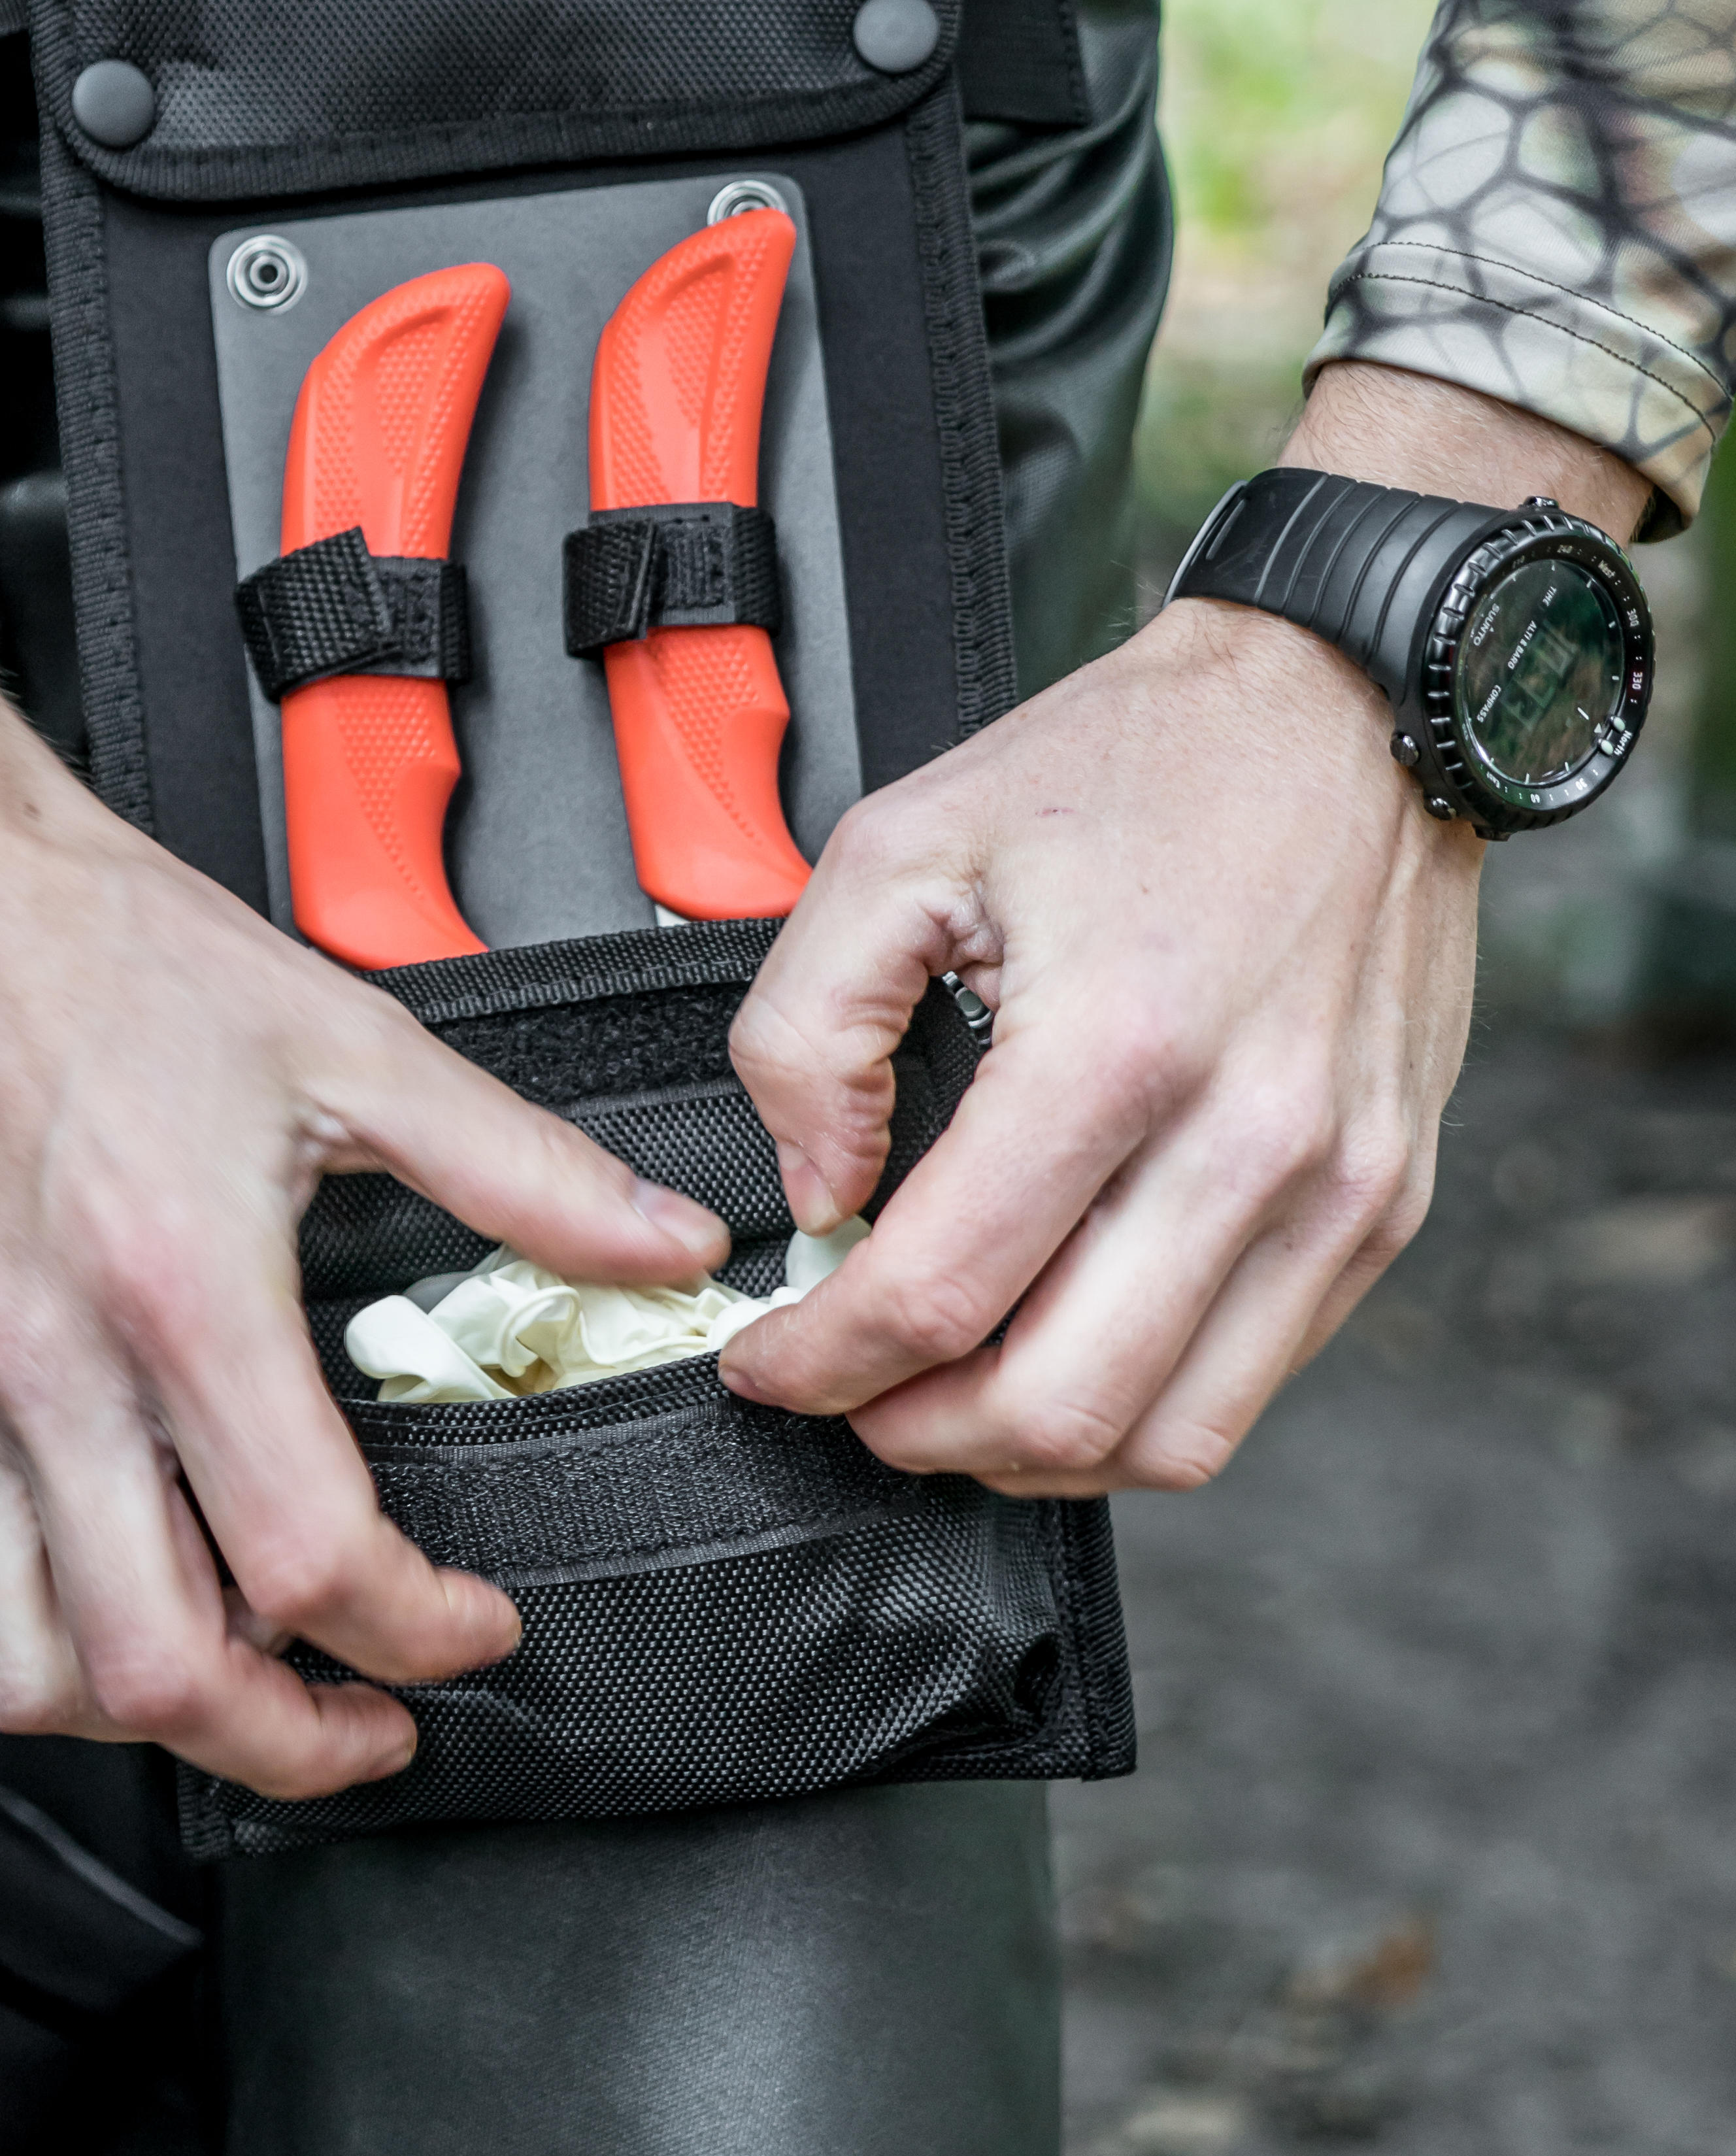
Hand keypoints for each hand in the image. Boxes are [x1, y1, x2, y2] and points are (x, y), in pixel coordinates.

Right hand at [0, 644, 723, 1795]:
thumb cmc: (99, 949)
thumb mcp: (346, 1040)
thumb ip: (518, 1169)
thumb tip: (660, 1243)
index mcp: (177, 1291)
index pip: (310, 1558)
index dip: (418, 1633)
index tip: (471, 1624)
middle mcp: (48, 1371)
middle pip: (160, 1672)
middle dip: (293, 1742)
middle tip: (374, 1719)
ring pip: (26, 1673)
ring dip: (150, 1721)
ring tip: (245, 1686)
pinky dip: (37, 1645)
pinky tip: (119, 1597)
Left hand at [718, 367, 1646, 1493]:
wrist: (1353, 707)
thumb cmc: (1140, 763)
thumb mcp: (903, 841)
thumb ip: (809, 1027)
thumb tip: (819, 1194)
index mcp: (1115, 1047)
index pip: (940, 1292)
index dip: (823, 1363)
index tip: (768, 1363)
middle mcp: (1249, 1139)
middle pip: (1058, 1404)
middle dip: (917, 1434)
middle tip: (849, 1396)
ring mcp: (1338, 1188)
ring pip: (1168, 1436)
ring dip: (1031, 1448)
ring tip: (950, 1394)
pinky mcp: (1386, 1207)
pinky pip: (1252, 1383)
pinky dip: (1139, 1404)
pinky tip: (1064, 1341)